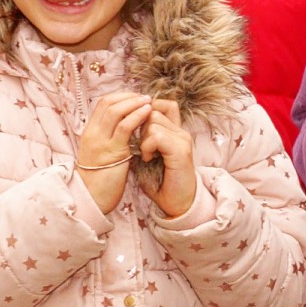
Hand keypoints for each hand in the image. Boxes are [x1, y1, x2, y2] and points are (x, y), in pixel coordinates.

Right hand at [73, 90, 151, 212]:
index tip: (136, 98)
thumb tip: (126, 125)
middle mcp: (93, 133)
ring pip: (116, 111)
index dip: (121, 97)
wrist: (91, 198)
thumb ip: (110, 138)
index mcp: (89, 132)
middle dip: (129, 97)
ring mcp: (101, 141)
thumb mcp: (101, 153)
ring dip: (134, 103)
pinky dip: (137, 116)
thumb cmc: (99, 178)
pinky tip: (148, 113)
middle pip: (109, 103)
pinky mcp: (112, 152)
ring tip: (149, 102)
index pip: (103, 104)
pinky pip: (125, 127)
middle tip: (145, 97)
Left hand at [136, 99, 197, 219]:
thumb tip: (123, 124)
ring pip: (153, 120)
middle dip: (139, 125)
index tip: (135, 128)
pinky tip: (147, 159)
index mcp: (174, 131)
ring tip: (144, 154)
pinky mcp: (181, 150)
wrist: (178, 203)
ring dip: (142, 137)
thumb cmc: (161, 182)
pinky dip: (147, 146)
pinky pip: (157, 136)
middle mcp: (181, 131)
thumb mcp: (148, 155)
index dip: (145, 110)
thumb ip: (142, 138)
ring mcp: (182, 139)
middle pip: (153, 110)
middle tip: (139, 145)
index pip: (162, 104)